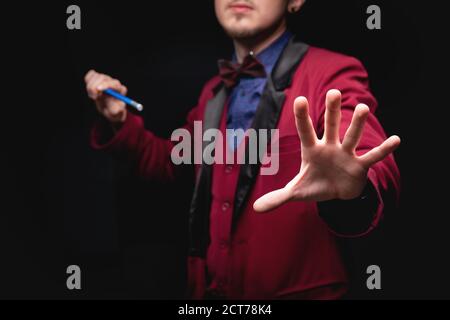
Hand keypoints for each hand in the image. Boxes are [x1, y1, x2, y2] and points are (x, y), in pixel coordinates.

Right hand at [85, 70, 127, 124]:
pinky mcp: (98, 78)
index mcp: (120, 89)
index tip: (98, 89)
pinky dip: (88, 81)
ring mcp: (106, 79)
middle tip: (94, 98)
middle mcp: (113, 82)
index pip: (113, 83)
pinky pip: (90, 74)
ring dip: (90, 87)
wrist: (109, 109)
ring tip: (94, 97)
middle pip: (102, 78)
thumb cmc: (113, 111)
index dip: (105, 85)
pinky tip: (91, 90)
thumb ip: (116, 111)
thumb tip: (114, 106)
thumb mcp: (116, 114)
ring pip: (95, 76)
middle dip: (95, 87)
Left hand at [253, 89, 400, 212]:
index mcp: (312, 150)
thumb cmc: (315, 185)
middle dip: (332, 111)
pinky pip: (372, 156)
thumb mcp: (296, 192)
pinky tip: (396, 140)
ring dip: (357, 124)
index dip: (302, 117)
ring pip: (351, 136)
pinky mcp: (360, 165)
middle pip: (330, 126)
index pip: (305, 131)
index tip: (300, 99)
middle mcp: (330, 147)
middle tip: (334, 92)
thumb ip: (277, 197)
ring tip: (363, 107)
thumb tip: (255, 209)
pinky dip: (383, 150)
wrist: (337, 194)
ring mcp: (346, 154)